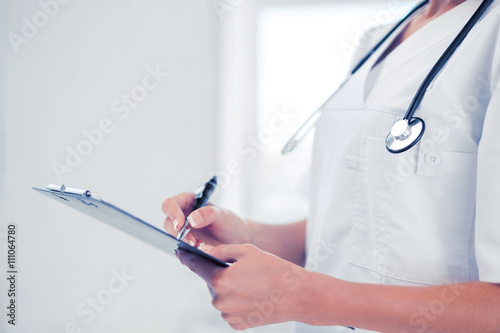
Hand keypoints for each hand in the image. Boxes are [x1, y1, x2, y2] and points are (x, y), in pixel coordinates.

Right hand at [162, 192, 251, 247]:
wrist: (236, 239)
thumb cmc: (229, 223)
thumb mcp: (222, 215)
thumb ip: (208, 214)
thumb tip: (191, 219)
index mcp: (187, 202)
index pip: (170, 204)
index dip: (172, 213)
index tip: (180, 225)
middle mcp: (181, 216)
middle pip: (168, 222)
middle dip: (177, 233)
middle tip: (192, 242)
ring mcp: (182, 232)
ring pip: (171, 237)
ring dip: (183, 243)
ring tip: (200, 246)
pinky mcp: (184, 245)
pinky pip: (179, 249)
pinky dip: (187, 251)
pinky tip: (201, 251)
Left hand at [176, 243, 310, 329]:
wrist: (297, 295)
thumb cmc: (273, 269)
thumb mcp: (246, 250)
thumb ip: (221, 250)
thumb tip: (206, 252)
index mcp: (219, 280)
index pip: (196, 265)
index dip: (186, 257)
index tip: (179, 252)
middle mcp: (219, 301)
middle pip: (210, 282)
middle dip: (219, 273)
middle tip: (241, 269)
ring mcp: (228, 315)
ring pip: (220, 296)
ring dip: (228, 288)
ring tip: (251, 283)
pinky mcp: (237, 325)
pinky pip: (229, 308)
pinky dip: (236, 301)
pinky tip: (252, 295)